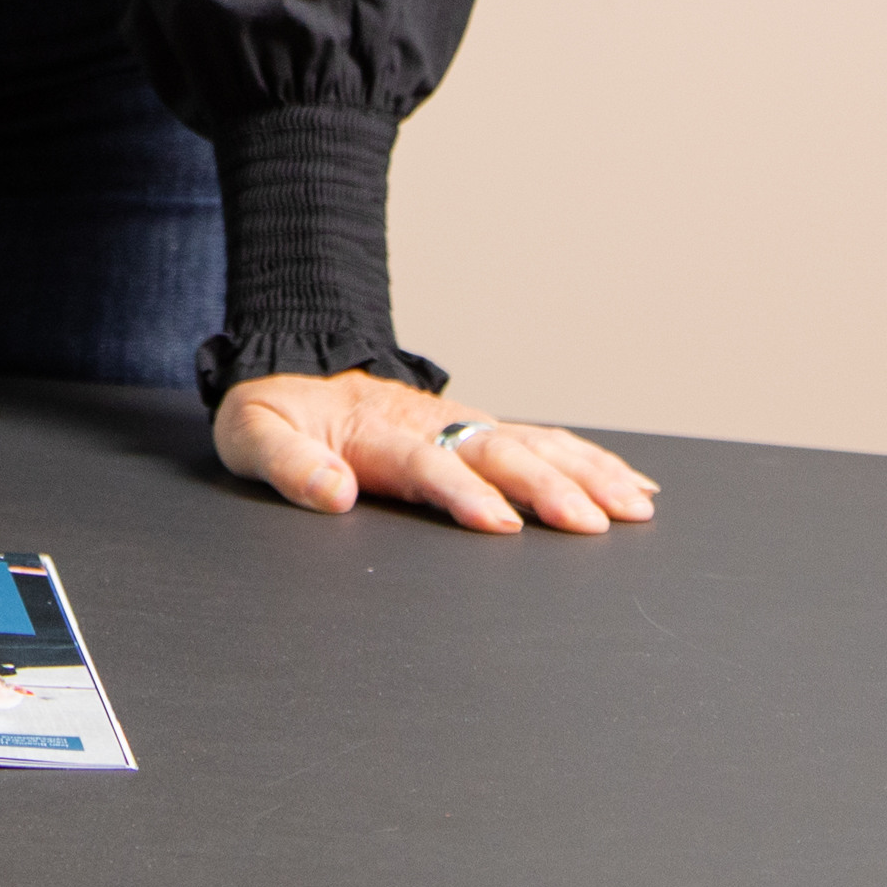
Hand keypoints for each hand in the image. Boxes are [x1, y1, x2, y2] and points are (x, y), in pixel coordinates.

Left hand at [212, 369, 659, 534]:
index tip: (500, 522)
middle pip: (497, 453)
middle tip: (591, 523)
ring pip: (534, 445)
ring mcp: (460, 424)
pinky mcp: (477, 430)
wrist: (292, 363)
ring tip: (634, 507)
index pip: (428, 464)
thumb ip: (288, 464)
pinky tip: (629, 486)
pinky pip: (542, 441)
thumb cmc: (274, 410)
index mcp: (376, 433)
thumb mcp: (252, 434)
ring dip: (585, 474)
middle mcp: (430, 425)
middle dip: (547, 488)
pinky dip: (589, 460)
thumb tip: (333, 492)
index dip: (463, 492)